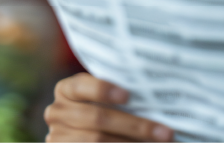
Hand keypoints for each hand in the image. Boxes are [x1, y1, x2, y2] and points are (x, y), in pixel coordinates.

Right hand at [44, 73, 173, 142]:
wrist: (83, 137)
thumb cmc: (103, 112)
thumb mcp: (103, 99)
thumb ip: (118, 95)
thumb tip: (154, 93)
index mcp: (66, 90)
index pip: (80, 86)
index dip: (102, 89)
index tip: (127, 96)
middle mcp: (56, 112)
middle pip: (98, 119)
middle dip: (135, 126)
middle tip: (166, 133)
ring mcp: (58, 137)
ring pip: (98, 140)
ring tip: (161, 142)